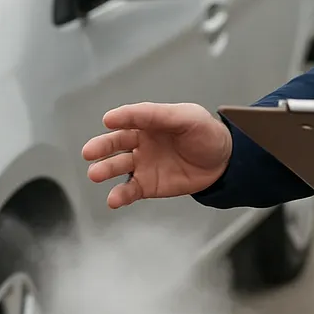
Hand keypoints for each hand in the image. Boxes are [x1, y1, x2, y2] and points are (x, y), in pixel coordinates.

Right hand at [81, 102, 232, 208]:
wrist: (223, 163)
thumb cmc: (206, 134)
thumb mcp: (188, 118)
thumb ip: (160, 115)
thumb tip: (130, 113)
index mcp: (151, 121)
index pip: (132, 117)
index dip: (121, 118)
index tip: (109, 120)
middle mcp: (142, 141)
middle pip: (117, 142)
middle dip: (101, 147)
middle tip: (89, 152)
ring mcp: (143, 164)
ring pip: (119, 166)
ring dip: (105, 170)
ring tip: (95, 174)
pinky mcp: (148, 185)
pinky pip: (130, 190)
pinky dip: (120, 195)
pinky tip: (113, 199)